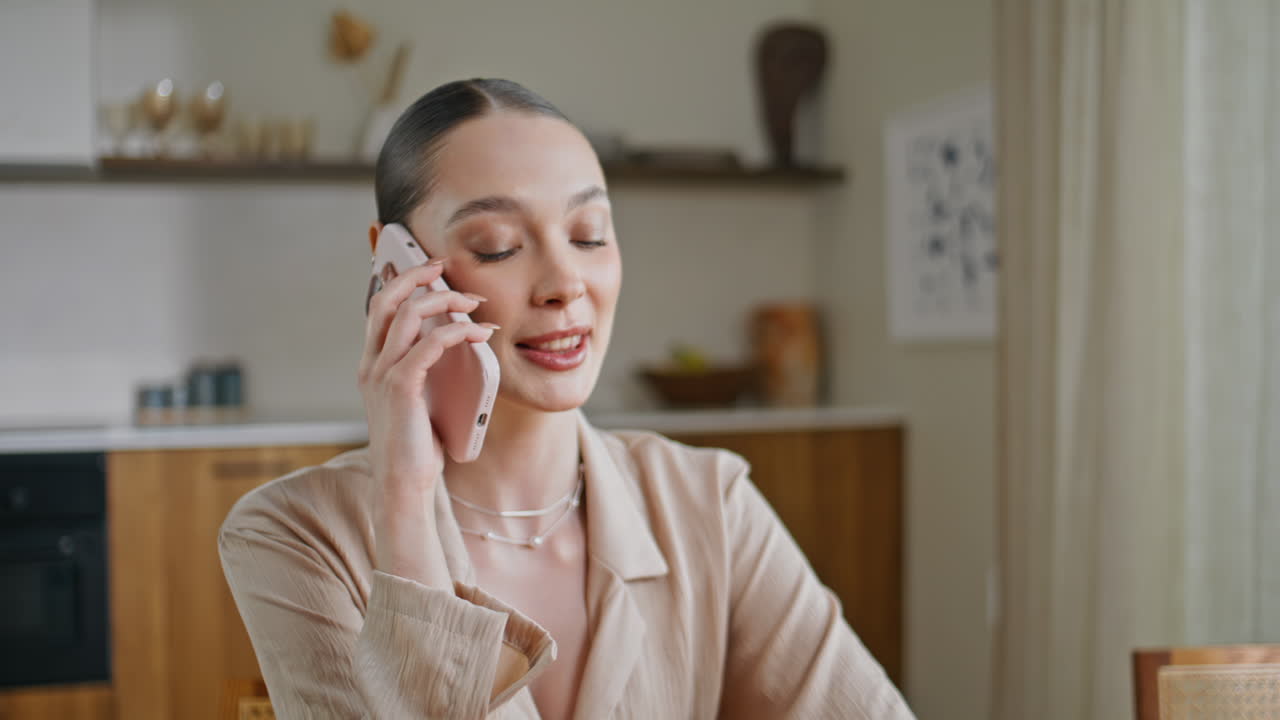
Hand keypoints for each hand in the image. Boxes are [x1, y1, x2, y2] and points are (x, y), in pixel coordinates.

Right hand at [357, 259, 494, 578]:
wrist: (404, 485)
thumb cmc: (418, 445)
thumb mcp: (420, 399)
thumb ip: (427, 369)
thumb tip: (459, 339)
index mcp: (373, 364)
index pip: (379, 307)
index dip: (400, 279)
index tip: (429, 266)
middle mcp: (371, 364)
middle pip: (388, 299)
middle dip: (418, 275)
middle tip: (447, 267)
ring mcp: (382, 375)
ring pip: (409, 315)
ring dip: (445, 300)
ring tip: (474, 302)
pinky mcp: (401, 388)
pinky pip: (429, 344)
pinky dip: (457, 331)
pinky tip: (480, 333)